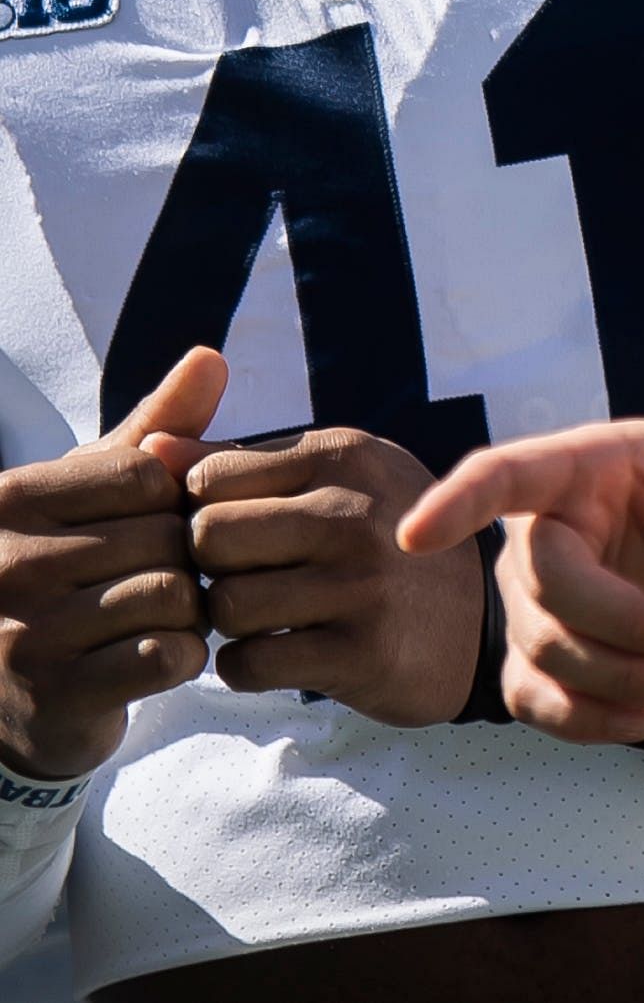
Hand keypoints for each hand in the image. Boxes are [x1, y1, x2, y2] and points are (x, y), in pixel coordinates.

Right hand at [0, 349, 222, 778]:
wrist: (7, 696)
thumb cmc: (59, 571)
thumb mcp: (87, 494)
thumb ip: (153, 428)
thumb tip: (211, 356)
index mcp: (8, 501)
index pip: (145, 474)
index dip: (173, 501)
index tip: (158, 525)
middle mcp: (5, 564)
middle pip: (166, 538)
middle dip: (186, 558)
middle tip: (169, 578)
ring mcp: (25, 637)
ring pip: (173, 595)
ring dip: (190, 607)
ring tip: (166, 614)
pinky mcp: (57, 698)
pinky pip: (167, 655)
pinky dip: (184, 654)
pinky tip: (162, 654)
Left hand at [172, 426, 478, 727]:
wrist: (482, 618)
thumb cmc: (387, 537)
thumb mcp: (336, 476)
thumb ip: (240, 461)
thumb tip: (149, 447)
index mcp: (344, 455)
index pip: (206, 479)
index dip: (198, 513)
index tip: (230, 535)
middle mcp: (355, 512)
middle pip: (207, 539)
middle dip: (208, 567)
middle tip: (240, 578)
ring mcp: (362, 584)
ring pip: (224, 605)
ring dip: (228, 621)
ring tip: (262, 616)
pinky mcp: (361, 653)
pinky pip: (248, 664)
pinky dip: (247, 665)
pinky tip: (277, 652)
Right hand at [399, 420, 643, 744]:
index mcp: (583, 469)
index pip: (504, 476)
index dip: (459, 503)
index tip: (417, 536)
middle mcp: (543, 533)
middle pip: (547, 590)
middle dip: (628, 625)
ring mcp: (534, 600)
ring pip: (545, 654)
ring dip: (626, 679)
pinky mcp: (546, 659)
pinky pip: (534, 701)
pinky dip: (587, 721)